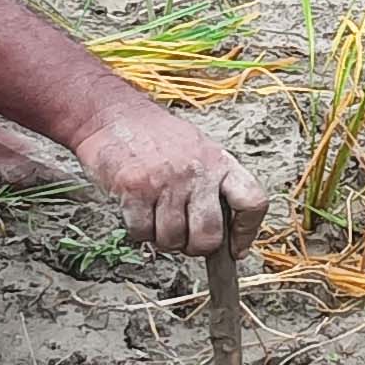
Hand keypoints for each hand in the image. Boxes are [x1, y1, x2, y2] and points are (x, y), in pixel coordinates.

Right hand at [70, 102, 268, 257]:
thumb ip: (214, 185)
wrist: (112, 115)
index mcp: (220, 161)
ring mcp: (165, 180)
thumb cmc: (156, 137)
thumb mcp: (198, 150)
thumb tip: (225, 236)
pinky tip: (137, 211)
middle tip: (184, 240)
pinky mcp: (134, 188)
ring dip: (162, 239)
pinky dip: (138, 231)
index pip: (253, 202)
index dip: (247, 233)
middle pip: (209, 235)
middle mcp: (197, 171)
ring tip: (156, 218)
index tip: (235, 249)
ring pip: (172, 239)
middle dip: (195, 247)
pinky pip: (142, 232)